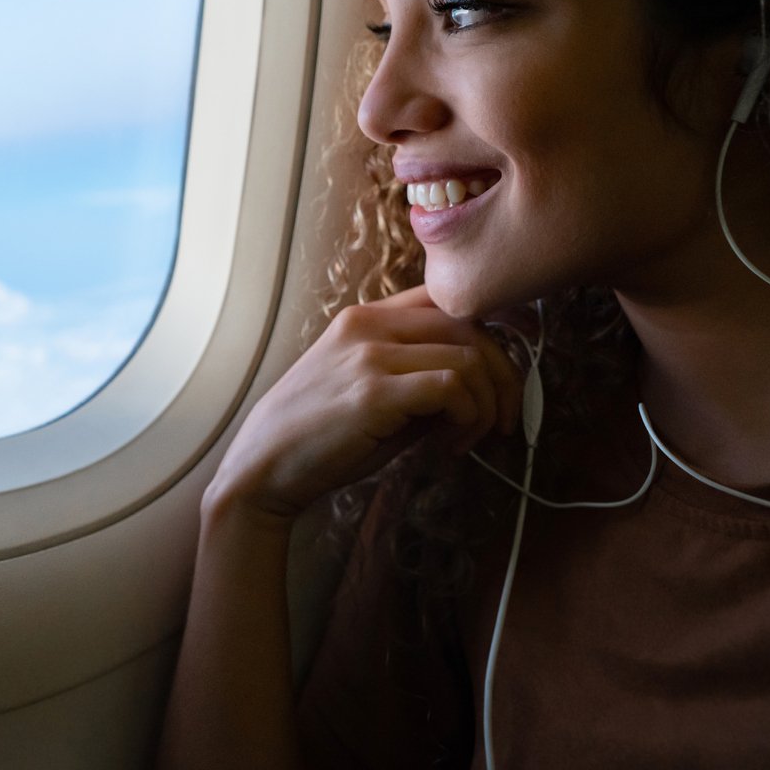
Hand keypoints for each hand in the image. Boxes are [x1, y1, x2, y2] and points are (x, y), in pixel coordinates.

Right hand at [207, 285, 522, 522]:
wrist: (263, 469)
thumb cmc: (317, 439)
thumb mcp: (368, 392)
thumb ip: (417, 377)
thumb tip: (479, 388)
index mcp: (365, 317)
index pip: (446, 300)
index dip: (491, 331)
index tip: (506, 371)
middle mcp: (368, 324)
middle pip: (469, 325)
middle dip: (502, 376)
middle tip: (502, 420)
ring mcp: (370, 354)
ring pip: (468, 358)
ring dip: (485, 406)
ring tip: (467, 441)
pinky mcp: (374, 391)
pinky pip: (452, 387)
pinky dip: (468, 419)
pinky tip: (451, 446)